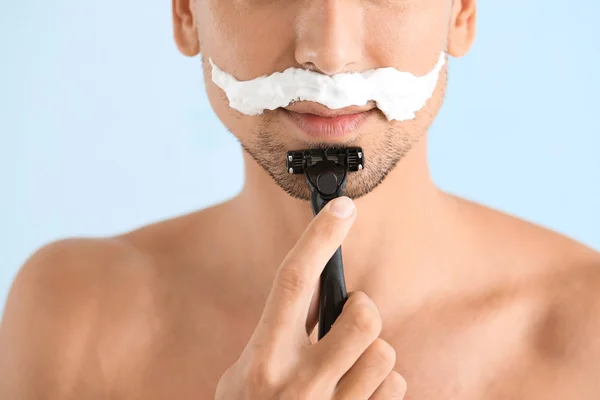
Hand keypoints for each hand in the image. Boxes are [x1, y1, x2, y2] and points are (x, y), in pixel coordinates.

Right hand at [214, 197, 406, 398]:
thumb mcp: (251, 372)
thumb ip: (280, 336)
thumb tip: (323, 293)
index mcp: (262, 358)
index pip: (291, 281)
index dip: (318, 238)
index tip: (342, 206)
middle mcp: (296, 384)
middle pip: (362, 316)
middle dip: (362, 311)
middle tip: (347, 321)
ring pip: (385, 353)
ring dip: (371, 355)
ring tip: (347, 371)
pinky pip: (397, 386)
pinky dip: (383, 386)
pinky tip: (357, 396)